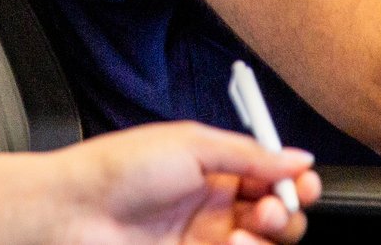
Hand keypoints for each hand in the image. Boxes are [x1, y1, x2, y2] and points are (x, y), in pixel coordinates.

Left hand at [53, 122, 318, 244]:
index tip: (304, 186)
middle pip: (275, 215)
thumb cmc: (123, 167)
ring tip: (247, 230)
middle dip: (285, 213)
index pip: (272, 177)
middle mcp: (215, 204)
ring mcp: (204, 238)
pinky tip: (233, 244)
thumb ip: (250, 155)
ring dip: (267, 237)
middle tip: (272, 209)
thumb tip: (299, 159)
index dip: (294, 183)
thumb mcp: (193, 145)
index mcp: (217, 167)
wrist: (76, 211)